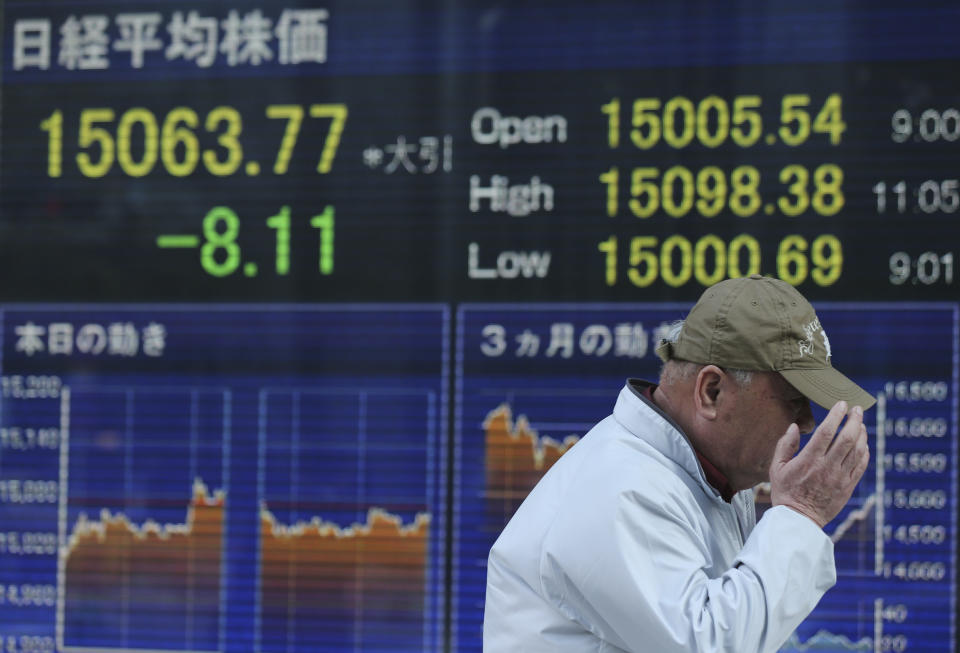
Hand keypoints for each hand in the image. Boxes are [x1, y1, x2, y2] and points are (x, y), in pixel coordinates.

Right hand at [769, 401, 869, 527]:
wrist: (799, 520)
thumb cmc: (785, 491)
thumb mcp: (776, 467)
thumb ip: (785, 445)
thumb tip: (795, 426)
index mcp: (808, 461)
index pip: (827, 432)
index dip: (836, 416)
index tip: (841, 404)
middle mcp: (827, 467)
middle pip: (847, 438)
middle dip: (854, 420)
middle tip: (857, 409)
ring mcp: (840, 478)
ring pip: (857, 451)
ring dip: (862, 434)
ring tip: (861, 423)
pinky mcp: (848, 487)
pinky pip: (861, 466)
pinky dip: (865, 452)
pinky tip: (864, 443)